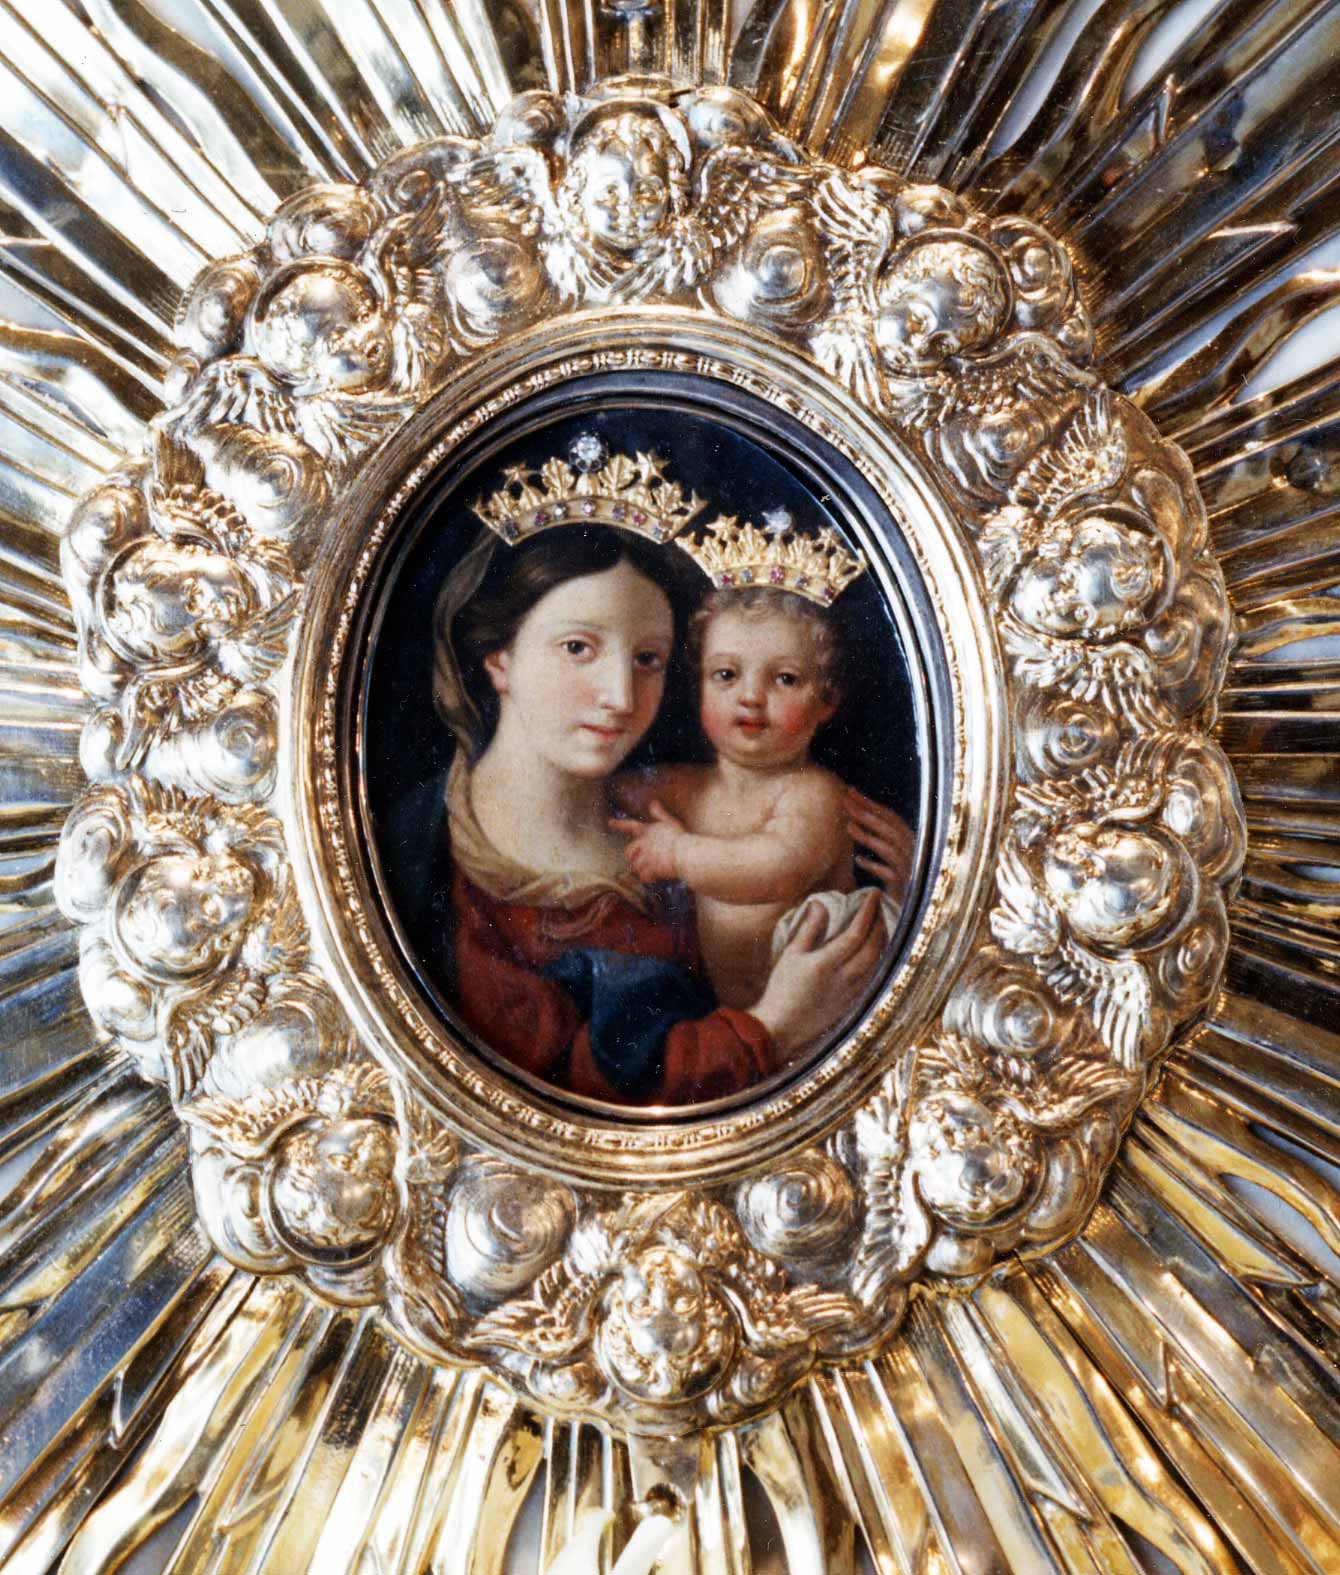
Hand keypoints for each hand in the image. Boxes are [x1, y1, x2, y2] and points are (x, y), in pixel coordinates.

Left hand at [610, 800, 685, 883]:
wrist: (688, 854)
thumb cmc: (682, 839)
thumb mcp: (671, 823)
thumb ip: (660, 814)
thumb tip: (653, 802)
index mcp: (649, 831)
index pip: (631, 825)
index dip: (620, 824)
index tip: (610, 823)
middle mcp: (644, 843)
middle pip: (629, 851)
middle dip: (632, 858)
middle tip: (641, 862)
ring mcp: (646, 856)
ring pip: (635, 866)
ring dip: (641, 869)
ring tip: (653, 870)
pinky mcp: (650, 868)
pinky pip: (643, 876)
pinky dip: (648, 878)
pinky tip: (656, 877)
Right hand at [751, 889, 883, 1058]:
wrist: (783, 1027)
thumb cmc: (782, 988)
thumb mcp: (791, 954)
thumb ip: (809, 928)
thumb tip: (821, 903)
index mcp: (826, 963)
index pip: (856, 932)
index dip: (868, 911)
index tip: (873, 894)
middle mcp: (844, 978)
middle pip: (874, 946)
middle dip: (880, 922)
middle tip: (879, 905)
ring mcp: (852, 991)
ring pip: (878, 961)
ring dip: (883, 939)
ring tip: (880, 923)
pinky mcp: (854, 1001)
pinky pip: (874, 974)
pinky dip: (879, 956)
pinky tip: (876, 949)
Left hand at [846, 787, 913, 901]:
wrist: (912, 908)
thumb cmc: (899, 877)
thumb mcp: (893, 854)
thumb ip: (881, 836)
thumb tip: (856, 814)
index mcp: (910, 840)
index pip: (890, 817)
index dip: (870, 803)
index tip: (850, 792)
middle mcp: (913, 852)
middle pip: (889, 829)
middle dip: (866, 814)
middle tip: (845, 802)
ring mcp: (910, 869)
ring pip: (889, 849)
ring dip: (868, 837)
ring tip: (848, 827)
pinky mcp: (904, 887)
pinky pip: (889, 874)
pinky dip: (875, 866)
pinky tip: (859, 860)